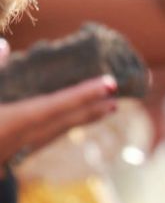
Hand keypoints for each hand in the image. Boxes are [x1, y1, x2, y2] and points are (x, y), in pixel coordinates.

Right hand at [0, 40, 117, 164]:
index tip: (110, 83)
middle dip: (90, 110)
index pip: (56, 106)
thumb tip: (3, 43)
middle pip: (62, 123)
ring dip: (79, 121)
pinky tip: (66, 125)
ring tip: (104, 111)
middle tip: (115, 101)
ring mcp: (12, 153)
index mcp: (12, 123)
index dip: (84, 94)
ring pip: (53, 136)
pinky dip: (58, 130)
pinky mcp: (5, 158)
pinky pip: (40, 142)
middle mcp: (18, 140)